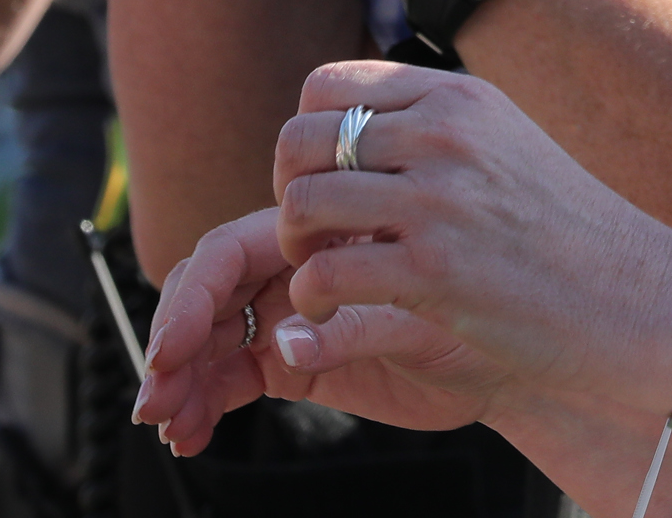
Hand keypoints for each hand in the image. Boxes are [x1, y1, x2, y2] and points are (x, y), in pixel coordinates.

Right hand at [131, 203, 499, 456]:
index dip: (192, 297)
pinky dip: (202, 403)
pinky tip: (188, 436)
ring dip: (178, 379)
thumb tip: (283, 345)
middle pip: (206, 293)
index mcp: (320, 235)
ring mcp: (287, 313)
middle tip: (154, 401)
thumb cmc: (486, 310)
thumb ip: (354, 329)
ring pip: (208, 337)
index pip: (230, 251)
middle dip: (171, 343)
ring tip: (168, 427)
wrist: (518, 347)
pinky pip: (227, 375)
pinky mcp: (291, 360)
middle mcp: (292, 267)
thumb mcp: (426, 322)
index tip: (171, 349)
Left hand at [134, 59, 671, 456]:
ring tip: (321, 280)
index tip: (323, 183)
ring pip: (302, 201)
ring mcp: (438, 198)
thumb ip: (438, 130)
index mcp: (458, 96)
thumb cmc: (571, 236)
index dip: (305, 137)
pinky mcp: (435, 268)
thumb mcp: (507, 147)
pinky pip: (324, 272)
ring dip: (294, 247)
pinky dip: (311, 299)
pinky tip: (334, 315)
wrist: (642, 298)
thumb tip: (359, 133)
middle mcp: (444, 132)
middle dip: (286, 191)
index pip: (327, 85)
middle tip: (311, 237)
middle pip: (301, 137)